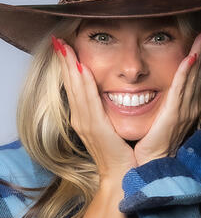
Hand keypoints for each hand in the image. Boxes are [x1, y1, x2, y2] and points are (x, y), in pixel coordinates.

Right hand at [52, 36, 137, 188]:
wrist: (124, 177)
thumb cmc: (123, 154)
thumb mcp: (113, 129)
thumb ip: (108, 113)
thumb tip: (111, 97)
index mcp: (86, 118)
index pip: (76, 86)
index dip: (69, 66)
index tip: (66, 47)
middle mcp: (81, 118)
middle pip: (71, 84)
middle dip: (65, 61)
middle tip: (59, 40)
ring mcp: (85, 123)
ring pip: (76, 88)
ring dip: (70, 66)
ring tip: (64, 46)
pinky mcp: (94, 127)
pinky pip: (88, 100)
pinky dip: (83, 83)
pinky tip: (80, 68)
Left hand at [133, 23, 200, 165]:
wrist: (146, 167)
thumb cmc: (148, 146)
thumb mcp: (156, 119)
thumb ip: (159, 102)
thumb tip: (147, 87)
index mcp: (183, 105)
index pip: (192, 74)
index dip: (198, 53)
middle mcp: (188, 105)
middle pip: (198, 70)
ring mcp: (184, 110)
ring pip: (194, 75)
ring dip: (199, 53)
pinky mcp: (174, 115)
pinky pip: (182, 89)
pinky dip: (187, 72)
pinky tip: (191, 56)